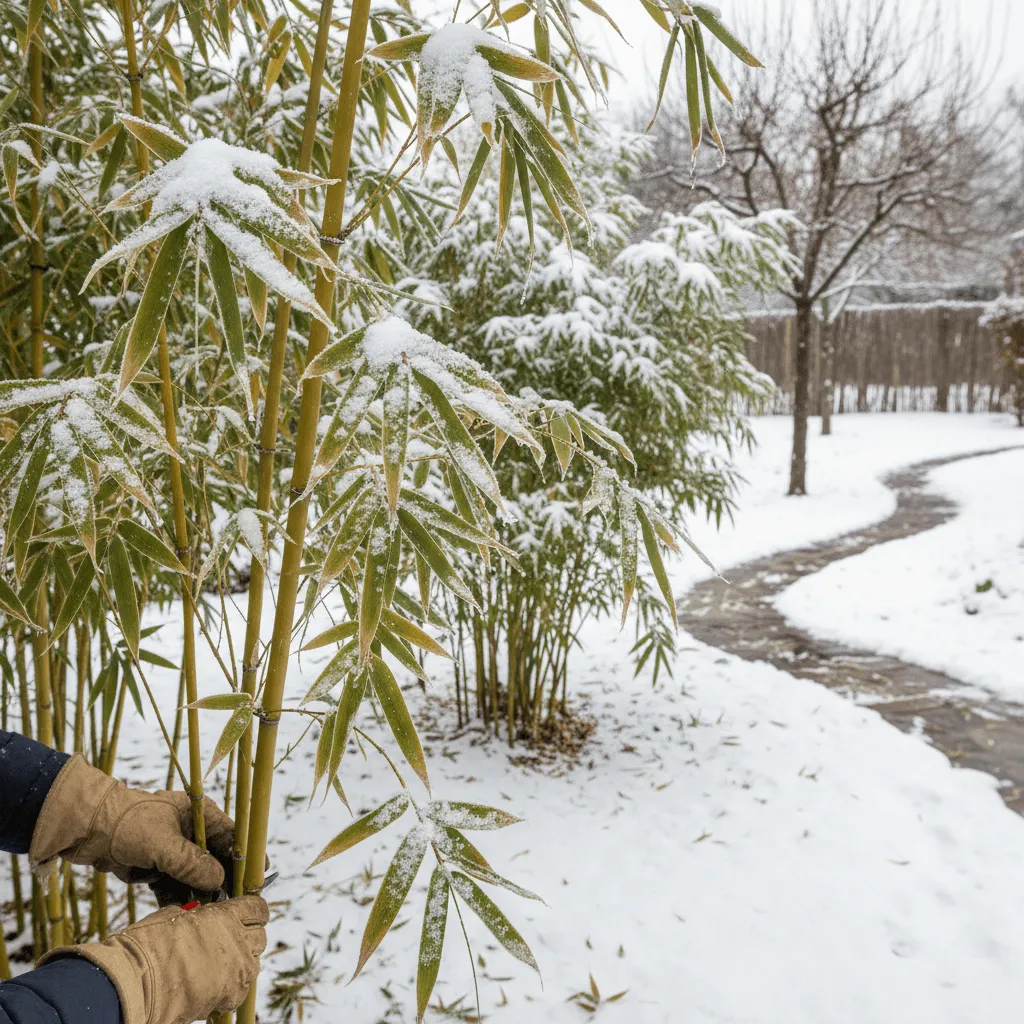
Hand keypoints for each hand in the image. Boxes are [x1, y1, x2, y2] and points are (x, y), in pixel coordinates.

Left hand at [30, 753, 235, 902]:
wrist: (87, 829)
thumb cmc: (128, 824)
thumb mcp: (162, 843)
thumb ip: (191, 862)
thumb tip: (219, 879)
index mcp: (198, 813)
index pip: (231, 834)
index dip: (245, 855)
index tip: (258, 875)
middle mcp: (191, 831)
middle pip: (216, 858)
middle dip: (222, 881)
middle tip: (230, 903)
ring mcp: (174, 850)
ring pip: (195, 876)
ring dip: (200, 894)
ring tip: (206, 913)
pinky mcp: (158, 867)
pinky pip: (175, 885)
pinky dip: (179, 898)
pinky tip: (183, 912)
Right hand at [41, 896, 268, 1023]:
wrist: (137, 985)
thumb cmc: (149, 946)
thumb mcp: (174, 916)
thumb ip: (197, 916)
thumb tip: (200, 917)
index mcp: (227, 916)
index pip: (258, 908)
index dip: (252, 911)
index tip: (246, 914)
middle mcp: (239, 941)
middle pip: (260, 935)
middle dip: (248, 936)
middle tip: (230, 941)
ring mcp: (238, 970)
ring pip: (254, 963)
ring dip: (242, 961)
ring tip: (220, 965)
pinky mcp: (231, 996)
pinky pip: (241, 989)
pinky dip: (232, 987)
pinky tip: (214, 986)